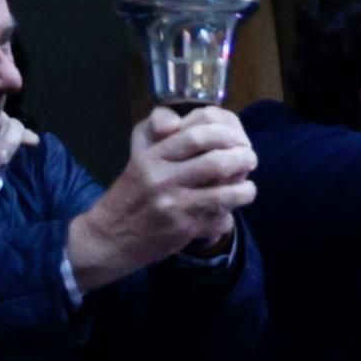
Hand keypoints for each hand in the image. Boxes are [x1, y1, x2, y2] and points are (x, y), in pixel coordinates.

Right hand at [68, 105, 254, 292]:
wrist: (110, 236)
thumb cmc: (130, 193)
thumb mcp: (138, 157)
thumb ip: (159, 134)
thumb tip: (182, 123)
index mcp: (152, 158)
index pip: (196, 136)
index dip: (225, 134)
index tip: (237, 137)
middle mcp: (163, 180)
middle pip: (216, 163)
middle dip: (242, 159)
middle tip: (250, 159)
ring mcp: (175, 207)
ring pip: (224, 194)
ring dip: (245, 190)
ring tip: (248, 188)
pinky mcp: (183, 230)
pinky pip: (219, 220)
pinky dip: (228, 217)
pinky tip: (228, 212)